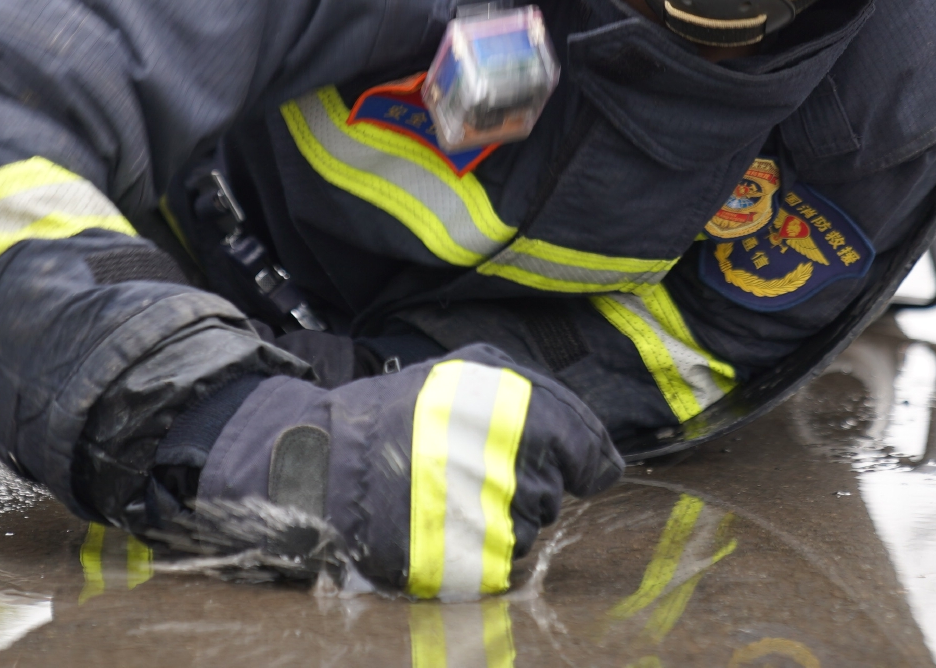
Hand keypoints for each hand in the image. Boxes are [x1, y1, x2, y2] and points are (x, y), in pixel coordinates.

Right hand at [184, 344, 620, 595]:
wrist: (329, 463)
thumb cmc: (401, 412)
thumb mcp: (471, 371)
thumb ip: (544, 400)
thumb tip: (605, 460)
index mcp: (519, 411)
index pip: (589, 449)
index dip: (586, 457)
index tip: (581, 463)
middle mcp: (515, 464)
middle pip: (556, 487)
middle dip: (526, 476)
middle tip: (472, 461)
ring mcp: (497, 518)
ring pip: (532, 522)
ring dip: (503, 509)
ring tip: (450, 486)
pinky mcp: (479, 565)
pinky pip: (506, 558)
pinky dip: (483, 544)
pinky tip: (445, 518)